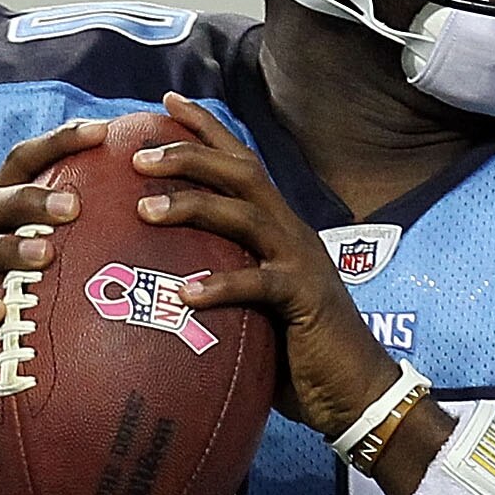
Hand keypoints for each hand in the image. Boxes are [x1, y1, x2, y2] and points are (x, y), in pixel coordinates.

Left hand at [129, 94, 402, 435]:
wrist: (356, 391)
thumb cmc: (296, 351)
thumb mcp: (251, 305)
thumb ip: (219, 278)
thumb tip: (156, 278)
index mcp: (277, 226)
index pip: (240, 162)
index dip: (206, 129)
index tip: (165, 103)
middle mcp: (290, 232)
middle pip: (240, 173)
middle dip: (190, 155)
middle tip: (138, 157)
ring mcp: (300, 262)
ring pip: (245, 216)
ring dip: (193, 207)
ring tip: (144, 210)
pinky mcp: (305, 299)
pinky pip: (258, 284)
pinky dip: (220, 285)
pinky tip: (184, 293)